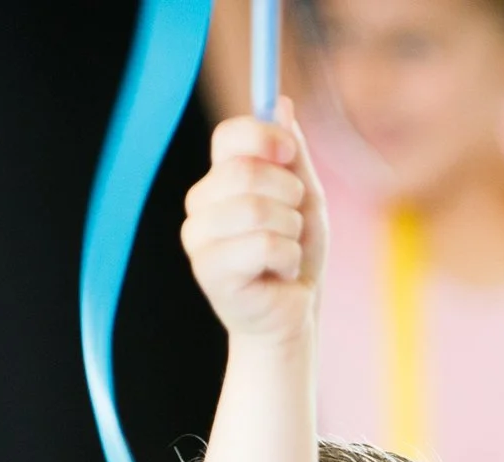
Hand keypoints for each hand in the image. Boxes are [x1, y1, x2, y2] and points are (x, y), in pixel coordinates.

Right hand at [183, 102, 326, 342]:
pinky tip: (280, 274)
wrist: (293, 315)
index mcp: (220, 179)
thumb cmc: (295, 256)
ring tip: (287, 252)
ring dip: (291, 232)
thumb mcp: (305, 198)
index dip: (264, 137)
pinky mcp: (208, 271)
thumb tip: (280, 104)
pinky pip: (264, 246)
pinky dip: (288, 259)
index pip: (229, 135)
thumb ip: (293, 155)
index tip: (290, 155)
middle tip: (294, 222)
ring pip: (258, 210)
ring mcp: (198, 238)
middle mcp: (201, 203)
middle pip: (245, 171)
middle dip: (290, 195)